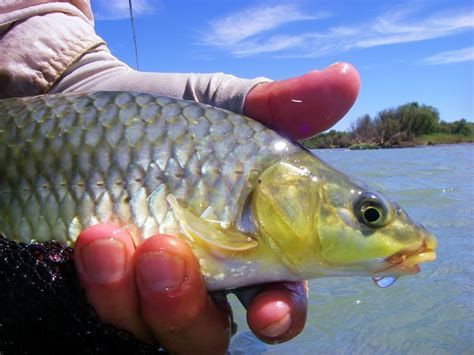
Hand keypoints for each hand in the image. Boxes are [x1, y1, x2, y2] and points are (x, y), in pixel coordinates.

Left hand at [75, 62, 359, 352]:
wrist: (92, 123)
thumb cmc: (173, 119)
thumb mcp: (226, 107)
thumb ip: (284, 106)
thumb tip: (348, 77)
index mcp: (254, 245)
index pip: (281, 296)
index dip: (282, 313)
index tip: (271, 313)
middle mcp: (208, 277)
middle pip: (212, 335)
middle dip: (189, 311)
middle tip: (167, 252)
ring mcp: (154, 289)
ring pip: (157, 331)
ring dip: (138, 294)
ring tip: (110, 236)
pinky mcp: (110, 288)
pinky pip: (112, 310)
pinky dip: (103, 283)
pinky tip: (94, 238)